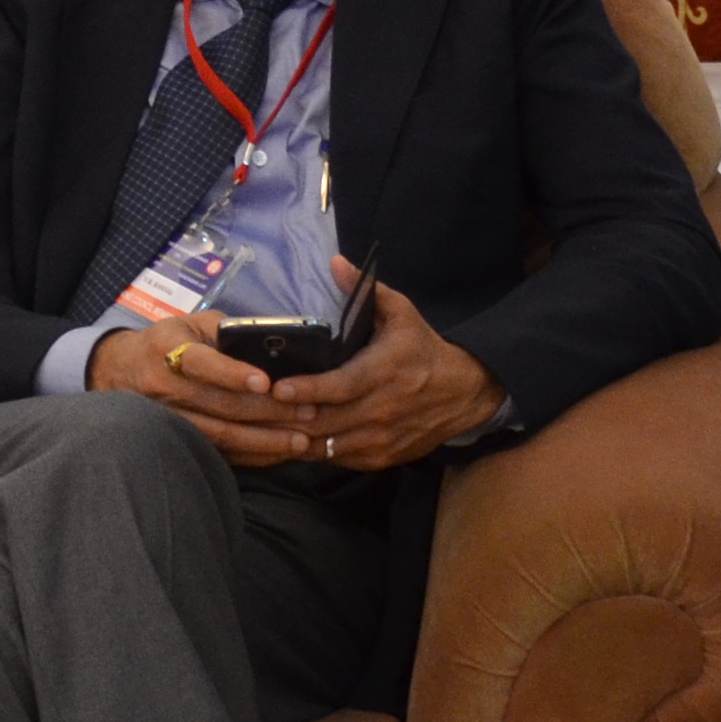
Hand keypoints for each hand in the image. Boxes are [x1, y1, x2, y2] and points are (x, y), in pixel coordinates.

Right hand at [90, 305, 319, 465]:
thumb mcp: (190, 324)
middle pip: (220, 405)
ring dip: (265, 440)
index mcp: (167, 349)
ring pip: (221, 435)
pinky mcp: (176, 441)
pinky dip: (251, 456)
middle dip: (268, 411)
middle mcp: (164, 387)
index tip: (266, 382)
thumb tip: (275, 344)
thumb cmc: (165, 342)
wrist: (117, 372)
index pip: (201, 363)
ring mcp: (168, 420)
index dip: (233, 374)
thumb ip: (225, 331)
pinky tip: (278, 454)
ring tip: (301, 440)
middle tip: (309, 412)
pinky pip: (218, 453)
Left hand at [271, 274, 506, 468]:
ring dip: (296, 438)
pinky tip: (288, 441)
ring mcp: (383, 438)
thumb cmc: (423, 349)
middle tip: (254, 409)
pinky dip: (314, 452)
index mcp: (385, 371)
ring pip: (329, 445)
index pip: (341, 386)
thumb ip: (366, 289)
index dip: (309, 389)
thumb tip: (334, 261)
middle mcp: (383, 409)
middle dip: (289, 417)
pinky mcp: (383, 458)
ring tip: (262, 427)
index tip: (279, 388)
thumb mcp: (402, 312)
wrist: (466, 393)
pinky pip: (339, 459)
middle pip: (328, 421)